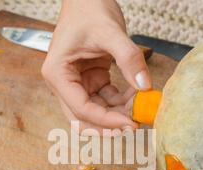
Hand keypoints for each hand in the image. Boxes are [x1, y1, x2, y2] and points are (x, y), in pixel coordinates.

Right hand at [41, 0, 151, 133]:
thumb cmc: (89, 9)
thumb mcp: (110, 32)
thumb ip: (129, 58)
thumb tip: (145, 86)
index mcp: (58, 73)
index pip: (80, 108)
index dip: (105, 120)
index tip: (129, 123)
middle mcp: (63, 83)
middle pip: (83, 117)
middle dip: (108, 124)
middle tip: (134, 126)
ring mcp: (77, 83)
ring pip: (95, 111)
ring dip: (117, 113)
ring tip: (139, 107)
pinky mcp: (91, 80)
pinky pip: (105, 100)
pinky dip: (120, 101)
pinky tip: (136, 94)